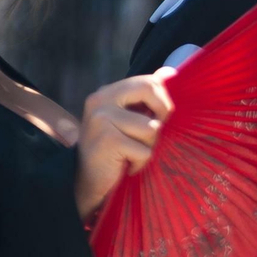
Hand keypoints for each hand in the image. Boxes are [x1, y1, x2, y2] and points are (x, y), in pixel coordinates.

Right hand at [75, 70, 174, 219]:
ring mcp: (101, 119)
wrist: (87, 184)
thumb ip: (146, 97)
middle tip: (151, 135)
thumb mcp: (128, 119)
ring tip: (131, 154)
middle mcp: (100, 101)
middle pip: (150, 90)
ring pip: (152, 127)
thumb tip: (170, 72)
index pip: (148, 81)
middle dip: (162, 113)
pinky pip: (145, 150)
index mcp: (106, 93)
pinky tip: (125, 165)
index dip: (163, 101)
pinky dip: (141, 163)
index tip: (158, 119)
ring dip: (149, 146)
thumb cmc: (113, 152)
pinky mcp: (107, 140)